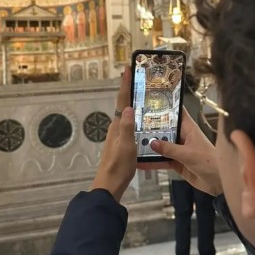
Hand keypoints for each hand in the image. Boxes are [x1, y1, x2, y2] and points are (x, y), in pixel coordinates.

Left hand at [90, 67, 135, 201]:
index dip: (125, 85)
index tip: (126, 69)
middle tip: (139, 78)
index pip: (122, 101)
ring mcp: (118, 136)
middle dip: (130, 90)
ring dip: (133, 103)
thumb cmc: (118, 166)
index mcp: (117, 126)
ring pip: (127, 115)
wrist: (109, 185)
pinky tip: (144, 121)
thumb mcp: (126, 146)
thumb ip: (127, 127)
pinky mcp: (122, 144)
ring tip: (145, 95)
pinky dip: (136, 117)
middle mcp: (116, 128)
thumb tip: (128, 107)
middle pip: (124, 104)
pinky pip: (130, 125)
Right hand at [137, 107, 222, 195]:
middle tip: (132, 123)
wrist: (218, 183)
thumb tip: (151, 143)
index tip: (149, 101)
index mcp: (188, 128)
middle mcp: (182, 136)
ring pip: (161, 145)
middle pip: (164, 129)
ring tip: (132, 142)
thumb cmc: (209, 161)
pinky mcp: (176, 163)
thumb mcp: (188, 154)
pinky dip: (152, 162)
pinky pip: (161, 160)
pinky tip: (140, 163)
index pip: (176, 112)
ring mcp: (178, 150)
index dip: (165, 105)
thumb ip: (169, 149)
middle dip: (151, 127)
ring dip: (149, 145)